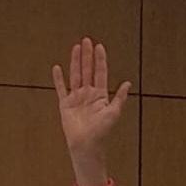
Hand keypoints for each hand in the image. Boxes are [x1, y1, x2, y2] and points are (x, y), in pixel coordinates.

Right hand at [52, 38, 131, 176]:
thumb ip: (119, 97)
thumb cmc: (102, 131)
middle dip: (87, 55)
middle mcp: (88, 94)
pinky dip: (58, 79)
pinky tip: (57, 67)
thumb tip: (128, 83)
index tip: (99, 46)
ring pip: (75, 75)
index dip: (100, 60)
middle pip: (87, 70)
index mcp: (100, 95)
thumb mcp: (114, 112)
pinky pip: (61, 89)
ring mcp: (76, 98)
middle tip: (86, 40)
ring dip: (75, 61)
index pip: (100, 73)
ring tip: (76, 47)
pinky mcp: (65, 104)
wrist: (87, 145)